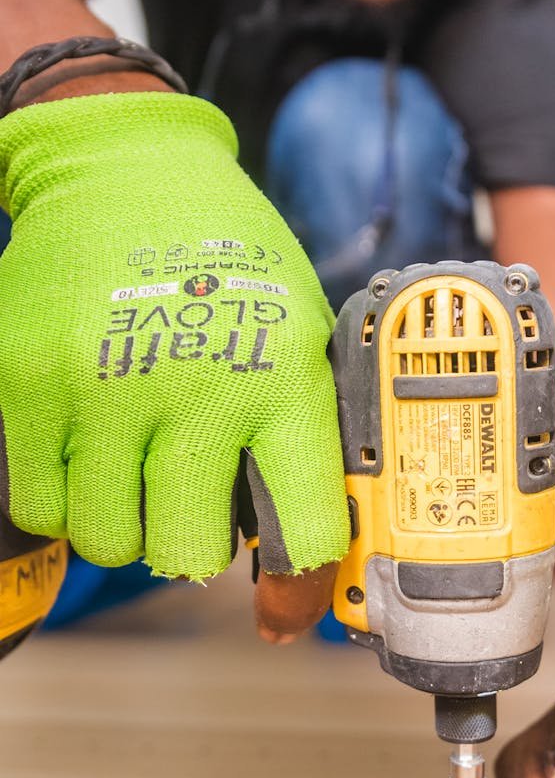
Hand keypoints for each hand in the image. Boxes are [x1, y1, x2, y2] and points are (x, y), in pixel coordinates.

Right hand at [0, 92, 349, 633]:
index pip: (303, 530)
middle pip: (188, 556)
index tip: (283, 609)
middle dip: (191, 546)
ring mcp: (102, 389)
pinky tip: (87, 455)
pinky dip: (65, 500)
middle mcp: (195, 390)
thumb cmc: (227, 260)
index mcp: (282, 381)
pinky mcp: (26, 384)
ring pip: (109, 543)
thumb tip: (304, 550)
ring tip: (134, 470)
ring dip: (125, 525)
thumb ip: (302, 436)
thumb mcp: (299, 332)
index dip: (298, 588)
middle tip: (187, 504)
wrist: (123, 168)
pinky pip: (40, 506)